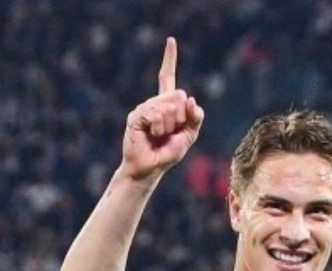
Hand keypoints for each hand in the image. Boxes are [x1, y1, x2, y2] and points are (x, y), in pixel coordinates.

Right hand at [120, 37, 205, 181]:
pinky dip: (159, 128)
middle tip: (169, 133)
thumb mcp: (188, 136)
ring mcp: (144, 108)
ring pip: (169, 108)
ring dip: (169, 127)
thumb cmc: (167, 153)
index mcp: (166, 104)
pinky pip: (156, 115)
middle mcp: (154, 102)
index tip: (170, 40)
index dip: (169, 59)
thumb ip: (195, 119)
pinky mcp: (136, 116)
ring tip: (158, 137)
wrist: (150, 168)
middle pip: (179, 97)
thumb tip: (192, 101)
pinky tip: (151, 135)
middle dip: (181, 118)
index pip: (167, 77)